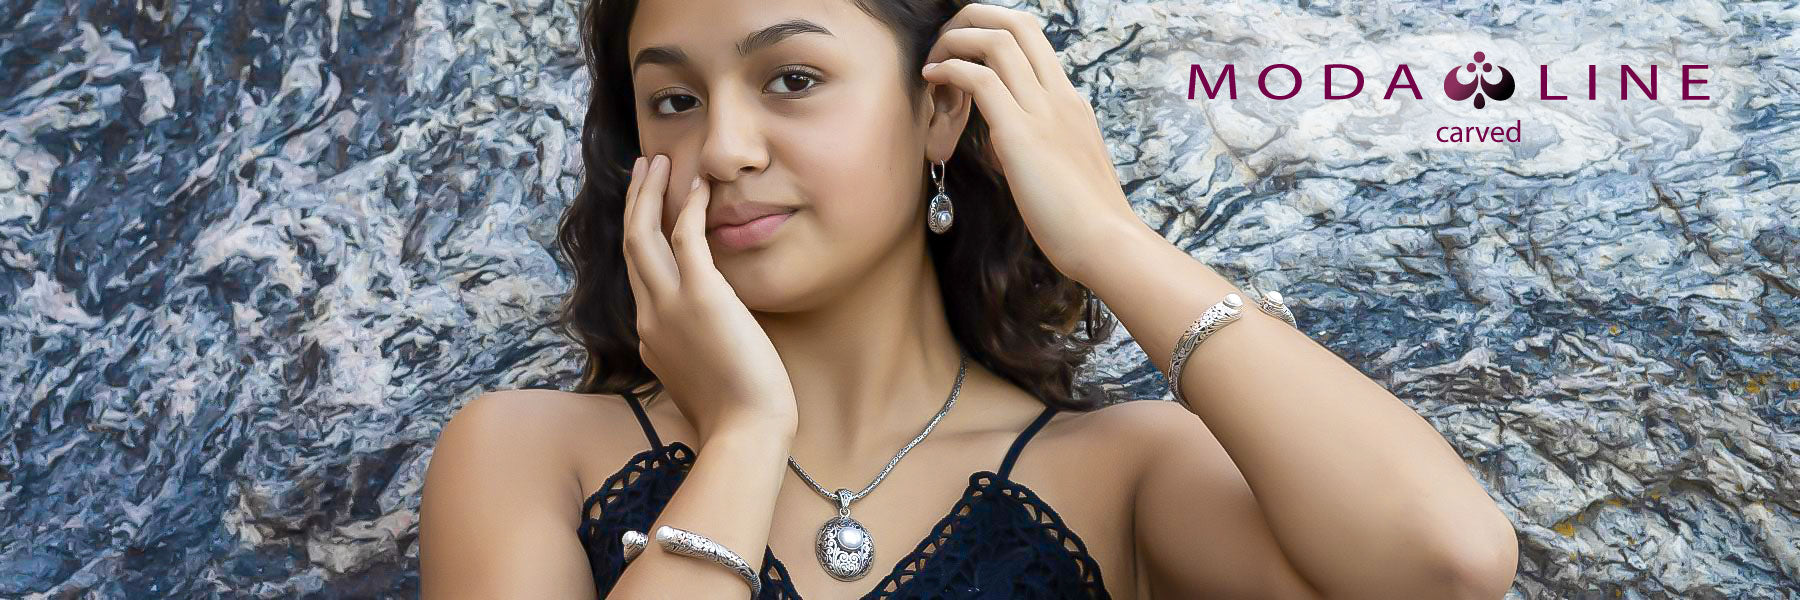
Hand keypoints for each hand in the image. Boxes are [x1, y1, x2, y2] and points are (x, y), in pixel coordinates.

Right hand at [623, 154, 797, 442]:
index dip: (640, 236)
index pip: (639, 277)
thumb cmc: (736, 417)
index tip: (646, 210)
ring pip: (644, 234)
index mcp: (651, 338)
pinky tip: (698, 185)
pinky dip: (688, 207)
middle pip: (631, 246)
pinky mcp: (701, 297)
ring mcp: (669, 306)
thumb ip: (695, 355)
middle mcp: (650, 317)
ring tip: (657, 162)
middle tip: (642, 168)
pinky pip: (686, 238)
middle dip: (634, 202)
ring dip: (648, 194)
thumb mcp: (702, 382)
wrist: (745, 433)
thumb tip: (708, 344)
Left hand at [920, 4, 1145, 283]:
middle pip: (1019, 24)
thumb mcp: (1063, 168)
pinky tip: (932, 79)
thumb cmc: (1084, 219)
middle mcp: (1060, 97)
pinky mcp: (1022, 135)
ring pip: (998, 42)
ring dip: (956, 40)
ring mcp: (1044, 112)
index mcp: (1071, 103)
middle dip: (975, 18)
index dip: (996, 32)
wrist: (1107, 243)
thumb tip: (1004, 140)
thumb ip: (1037, 145)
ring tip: (933, 60)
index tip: (966, 51)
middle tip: (946, 39)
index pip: (1034, 41)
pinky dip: (950, 70)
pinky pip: (981, 80)